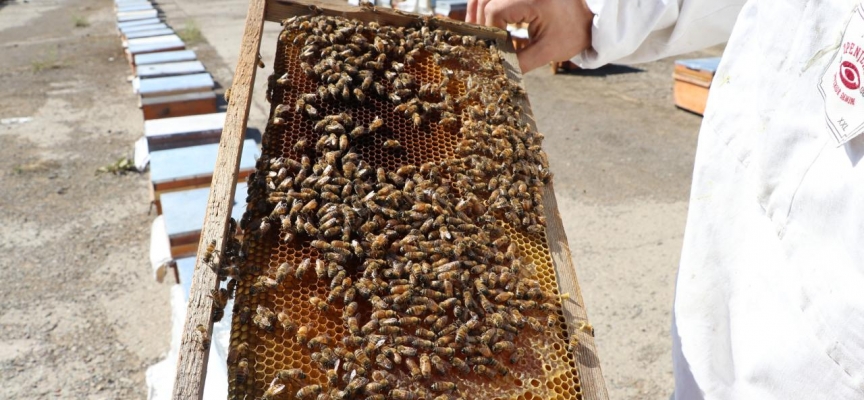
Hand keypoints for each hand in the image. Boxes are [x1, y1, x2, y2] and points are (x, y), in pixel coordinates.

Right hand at [466, 0, 593, 71]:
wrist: (589, 14)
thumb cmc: (572, 32)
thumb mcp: (548, 51)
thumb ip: (520, 62)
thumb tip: (496, 72)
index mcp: (533, 0)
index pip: (495, 12)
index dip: (489, 32)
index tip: (493, 49)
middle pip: (485, 1)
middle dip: (479, 23)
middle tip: (479, 44)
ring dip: (477, 13)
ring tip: (478, 34)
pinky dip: (485, 7)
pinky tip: (483, 21)